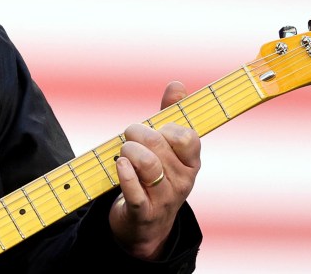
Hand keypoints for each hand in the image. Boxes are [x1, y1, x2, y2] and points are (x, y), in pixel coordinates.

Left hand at [109, 81, 200, 259]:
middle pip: (160, 146)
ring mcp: (164, 198)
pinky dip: (124, 174)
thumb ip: (172, 116)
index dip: (167, 127)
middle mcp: (182, 181)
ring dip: (129, 151)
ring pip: (148, 165)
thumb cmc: (157, 177)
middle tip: (129, 135)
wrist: (146, 226)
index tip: (156, 128)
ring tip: (123, 152)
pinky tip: (119, 165)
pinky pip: (134, 191)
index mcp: (191, 163)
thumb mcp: (168, 149)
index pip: (188, 137)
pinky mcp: (143, 212)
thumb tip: (177, 84)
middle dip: (138, 133)